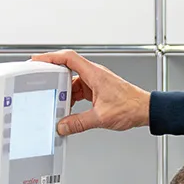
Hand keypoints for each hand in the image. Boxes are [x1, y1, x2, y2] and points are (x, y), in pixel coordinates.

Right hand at [34, 50, 150, 136]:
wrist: (146, 110)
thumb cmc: (131, 107)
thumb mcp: (101, 117)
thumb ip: (79, 122)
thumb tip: (63, 126)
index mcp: (94, 74)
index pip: (68, 58)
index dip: (50, 57)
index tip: (37, 60)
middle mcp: (95, 74)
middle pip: (67, 69)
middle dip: (53, 77)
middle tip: (40, 83)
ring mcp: (96, 82)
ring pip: (73, 82)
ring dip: (63, 91)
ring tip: (54, 102)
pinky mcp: (98, 90)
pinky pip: (80, 90)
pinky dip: (72, 98)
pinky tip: (68, 108)